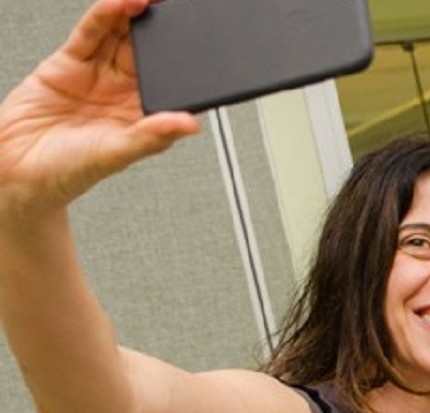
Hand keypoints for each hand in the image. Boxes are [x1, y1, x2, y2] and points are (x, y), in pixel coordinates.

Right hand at [0, 0, 199, 213]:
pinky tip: (120, 4)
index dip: (186, 60)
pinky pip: (91, 33)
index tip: (203, 41)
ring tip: (150, 0)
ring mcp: (96, 74)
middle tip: (178, 8)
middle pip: (148, 51)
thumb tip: (190, 124)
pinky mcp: (69, 62)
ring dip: (135, 15)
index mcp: (143, 113)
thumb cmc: (69, 170)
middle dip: (163, 28)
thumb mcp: (117, 154)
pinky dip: (105, 16)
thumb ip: (153, 136)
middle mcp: (122, 90)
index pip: (171, 81)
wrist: (17, 170)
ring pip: (121, 36)